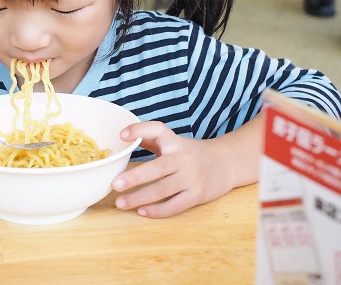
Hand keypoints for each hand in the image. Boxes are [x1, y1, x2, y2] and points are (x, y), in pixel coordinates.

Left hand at [110, 121, 236, 218]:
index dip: (139, 130)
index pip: (157, 130)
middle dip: (135, 177)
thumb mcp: (174, 142)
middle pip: (157, 168)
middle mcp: (183, 158)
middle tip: (115, 184)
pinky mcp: (197, 195)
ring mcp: (191, 177)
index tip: (122, 135)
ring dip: (140, 198)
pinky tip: (142, 211)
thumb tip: (123, 139)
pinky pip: (175, 205)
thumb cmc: (191, 153)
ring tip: (121, 203)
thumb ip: (151, 140)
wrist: (226, 163)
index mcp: (174, 142)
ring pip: (163, 190)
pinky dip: (157, 210)